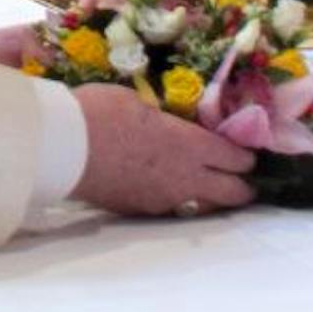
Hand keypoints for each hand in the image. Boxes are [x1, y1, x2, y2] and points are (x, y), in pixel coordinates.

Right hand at [70, 84, 256, 218]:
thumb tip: (170, 122)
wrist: (63, 147)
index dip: (246, 158)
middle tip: (244, 183)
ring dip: (210, 197)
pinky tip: (170, 189)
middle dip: (242, 188)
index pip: (234, 157)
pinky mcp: (140, 210)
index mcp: (188, 144)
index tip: (249, 156)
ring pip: (201, 205)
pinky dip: (178, 199)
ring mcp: (162, 198)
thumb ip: (165, 119)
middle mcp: (183, 177)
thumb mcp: (140, 101)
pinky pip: (170, 207)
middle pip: (230, 193)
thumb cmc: (101, 112)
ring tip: (211, 189)